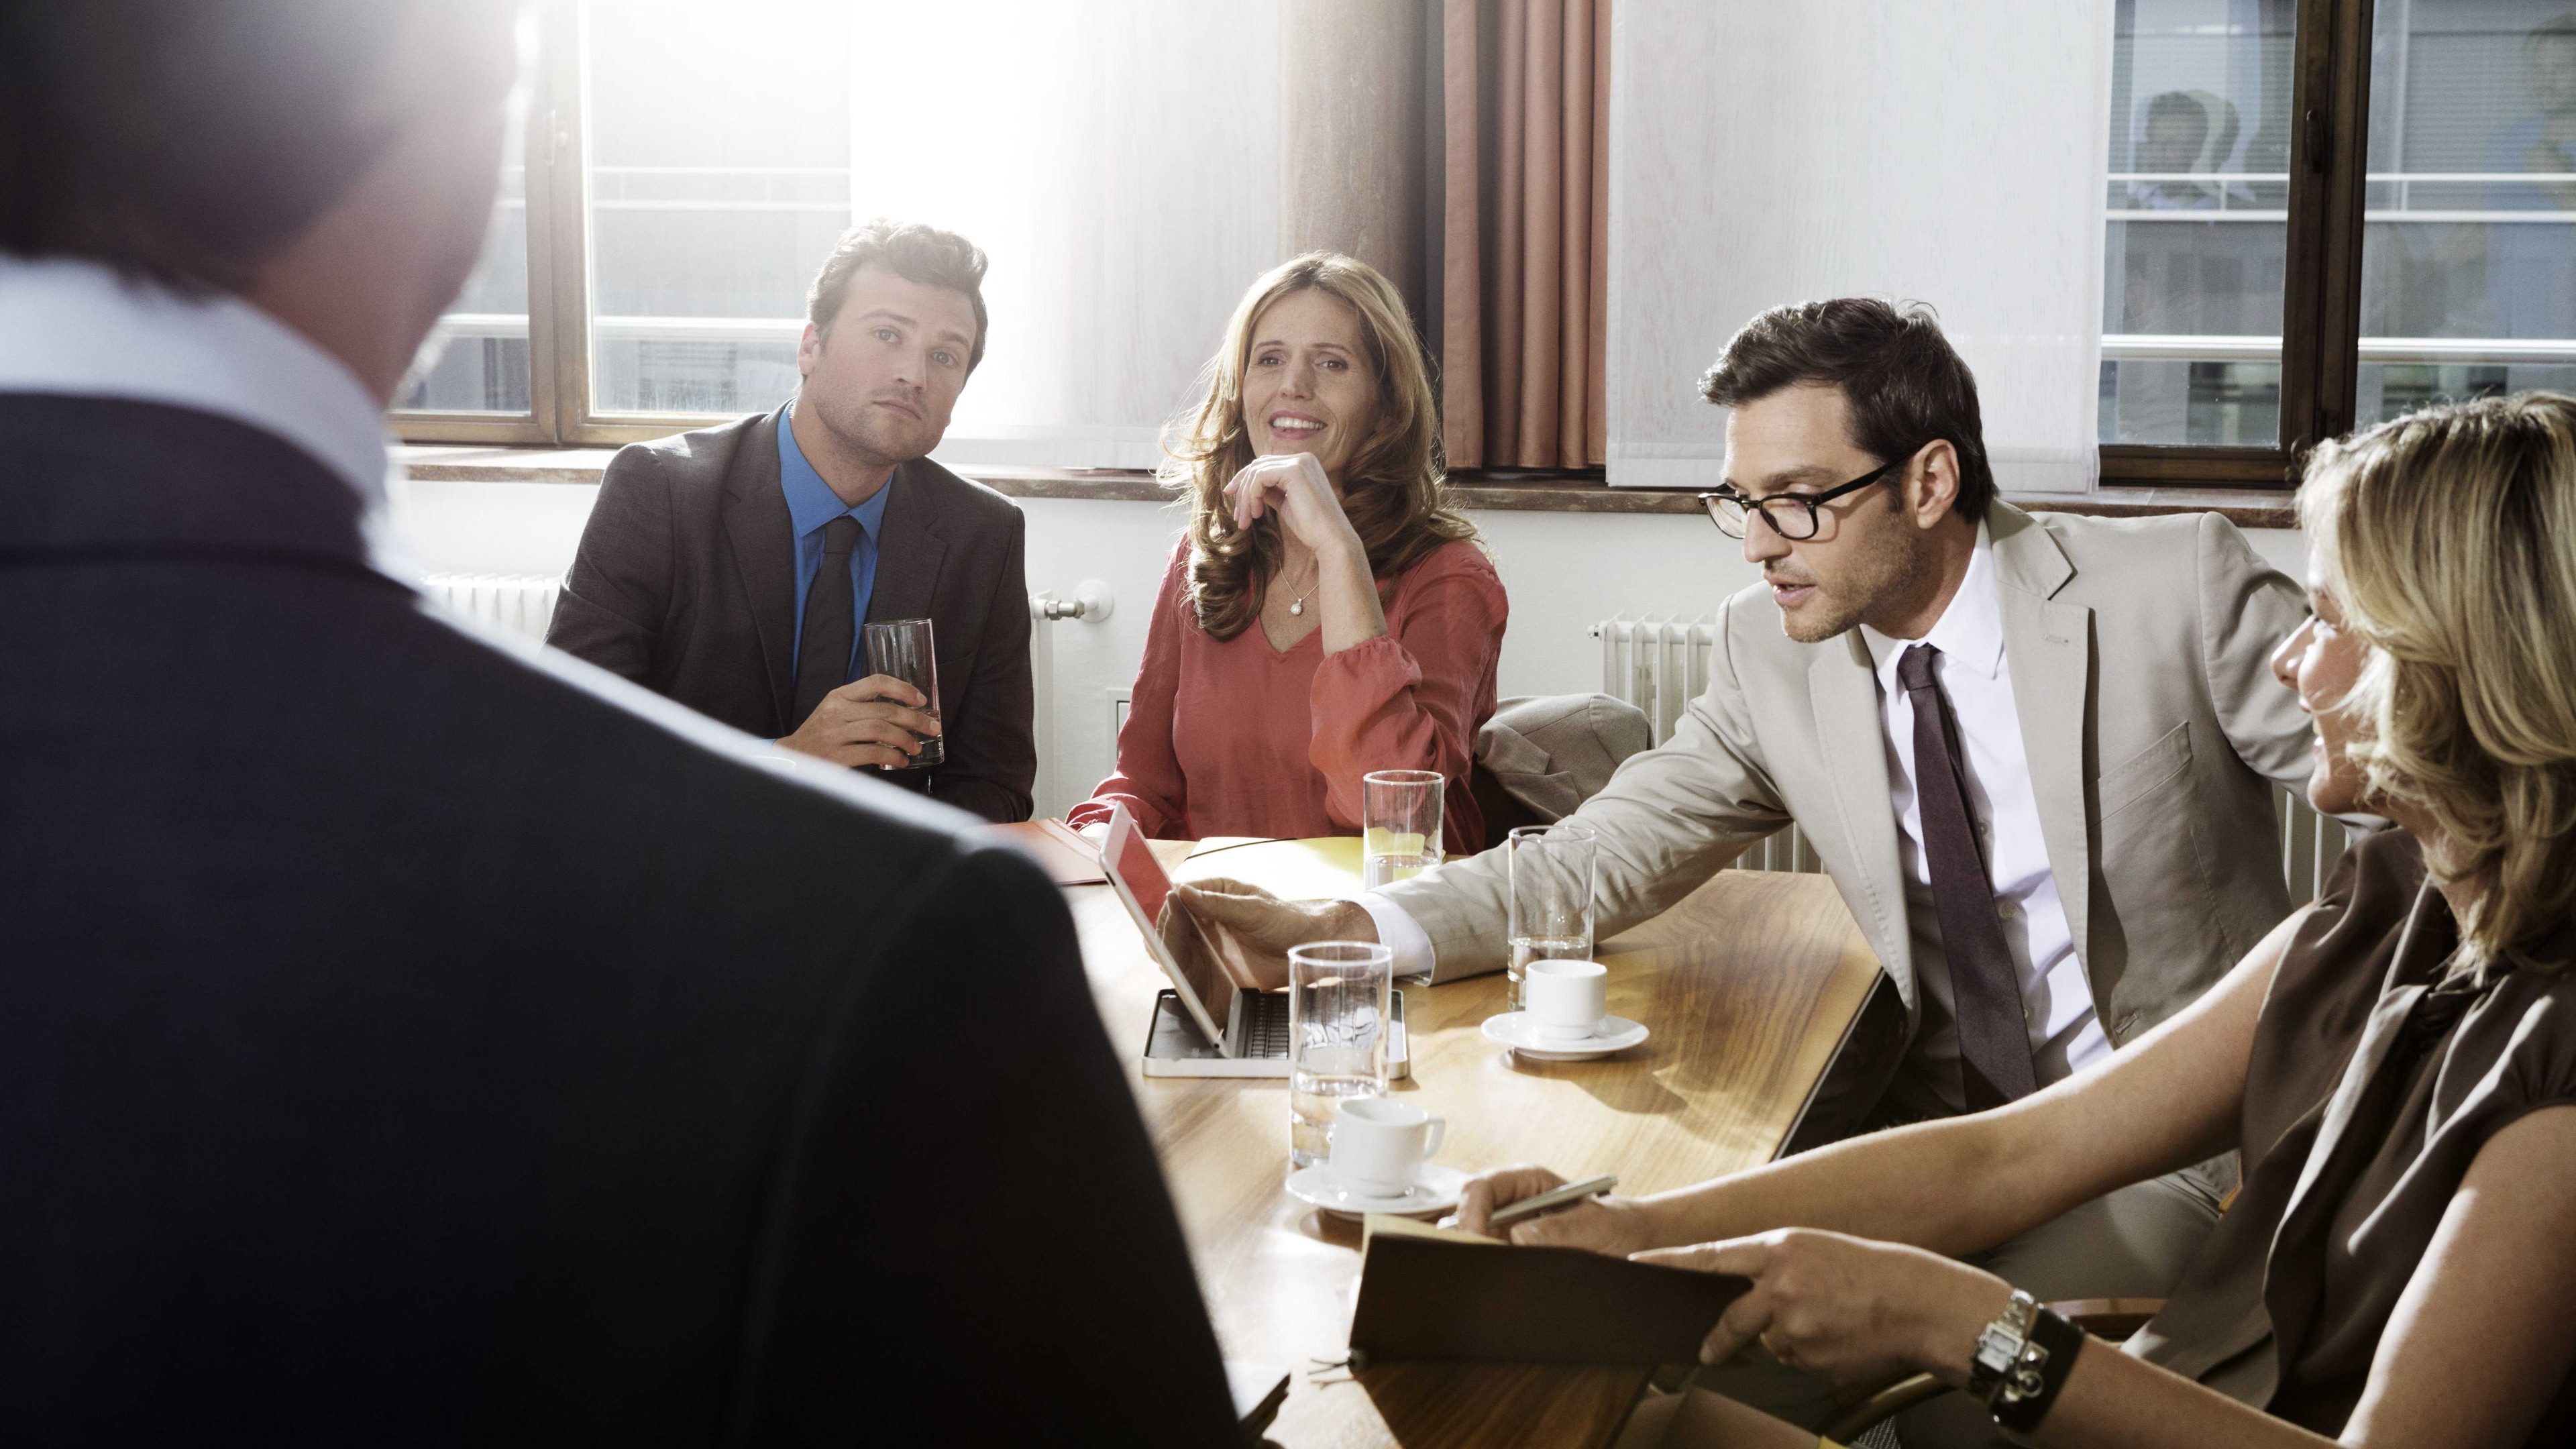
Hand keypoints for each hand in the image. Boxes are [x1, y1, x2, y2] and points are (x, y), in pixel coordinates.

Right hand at [778, 674, 939, 769]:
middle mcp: (836, 711)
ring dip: (906, 739)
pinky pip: (873, 753)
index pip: (876, 682)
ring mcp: (835, 734)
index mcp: (839, 696)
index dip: (903, 689)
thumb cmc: (821, 735)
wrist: (791, 758)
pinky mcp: (836, 756)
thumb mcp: (835, 712)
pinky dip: (893, 757)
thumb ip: (862, 707)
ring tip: (916, 747)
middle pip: (885, 710)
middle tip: (932, 727)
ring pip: (881, 730)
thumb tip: (904, 712)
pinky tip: (901, 761)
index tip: (921, 700)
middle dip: (915, 719)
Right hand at [1166, 878, 1374, 991]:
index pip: (1177, 898)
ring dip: (1170, 960)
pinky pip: (1188, 974)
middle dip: (1165, 937)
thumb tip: (1184, 892)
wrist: (1309, 949)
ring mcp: (1206, 944)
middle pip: (1169, 927)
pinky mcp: (1212, 968)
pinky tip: (1184, 985)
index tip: (1171, 920)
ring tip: (1176, 969)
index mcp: (1212, 893)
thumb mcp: (1255, 909)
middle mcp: (1203, 918)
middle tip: (1170, 950)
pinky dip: (1182, 979)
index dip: (1168, 910)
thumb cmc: (1287, 920)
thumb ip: (1219, 904)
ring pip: (1172, 951)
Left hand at [1221, 451, 1363, 561]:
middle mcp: (1303, 458)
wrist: (1331, 539)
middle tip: (1237, 516)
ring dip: (1245, 498)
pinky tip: (1256, 514)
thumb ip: (1271, 491)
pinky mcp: (1295, 471)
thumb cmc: (1311, 526)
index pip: (1266, 464)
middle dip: (1241, 489)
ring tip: (1245, 521)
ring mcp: (1300, 462)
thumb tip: (1250, 488)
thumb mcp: (1285, 503)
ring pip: (1256, 472)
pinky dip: (1252, 496)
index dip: (1245, 480)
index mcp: (1303, 463)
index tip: (1231, 497)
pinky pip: (1260, 478)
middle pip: (1258, 465)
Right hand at [1449, 1165, 1659, 1255]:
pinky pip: (1487, 1257)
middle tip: (1479, 1265)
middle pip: (1467, 1211)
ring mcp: (1508, 1227)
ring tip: (1495, 1276)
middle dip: (1466, 1236)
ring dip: (1476, 1255)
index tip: (1475, 1238)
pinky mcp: (1510, 1250)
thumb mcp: (1595, 1226)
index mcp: (1528, 1181)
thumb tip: (1518, 1235)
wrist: (1630, 1243)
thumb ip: (1561, 1230)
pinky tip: (1502, 1282)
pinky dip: (1488, 1270)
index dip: (1471, 1210)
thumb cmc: (1617, 1225)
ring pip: (1472, 1237)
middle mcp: (1512, 1201)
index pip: (1482, 1186)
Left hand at [1632, 1228, 2013, 1386]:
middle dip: (1720, 1340)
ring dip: (1786, 1341)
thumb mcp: (1815, 1249)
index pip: (1709, 1257)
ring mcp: (1795, 1324)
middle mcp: (1779, 1285)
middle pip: (1731, 1320)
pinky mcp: (1811, 1356)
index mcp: (1778, 1249)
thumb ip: (1773, 1268)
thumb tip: (1745, 1297)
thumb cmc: (1873, 1270)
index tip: (1637, 1267)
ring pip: (1769, 1344)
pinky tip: (1839, 1338)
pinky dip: (1810, 1356)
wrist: (1921, 1302)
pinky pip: (1796, 1362)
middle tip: (1711, 1349)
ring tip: (1828, 1322)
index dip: (1668, 1263)